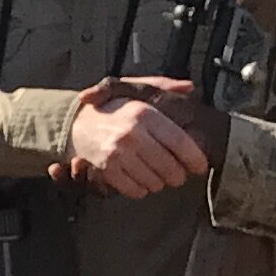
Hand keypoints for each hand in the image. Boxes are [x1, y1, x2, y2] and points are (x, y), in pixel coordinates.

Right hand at [60, 79, 213, 197]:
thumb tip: (189, 87)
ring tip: (157, 177)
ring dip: (159, 184)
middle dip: (178, 176)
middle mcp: (133, 133)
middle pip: (169, 166)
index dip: (194, 158)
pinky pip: (134, 189)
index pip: (180, 142)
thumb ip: (164, 86)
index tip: (200, 166)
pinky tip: (141, 181)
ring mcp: (118, 153)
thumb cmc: (112, 107)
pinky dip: (141, 190)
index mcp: (145, 113)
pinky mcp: (106, 168)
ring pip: (153, 181)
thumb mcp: (137, 89)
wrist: (75, 122)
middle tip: (178, 176)